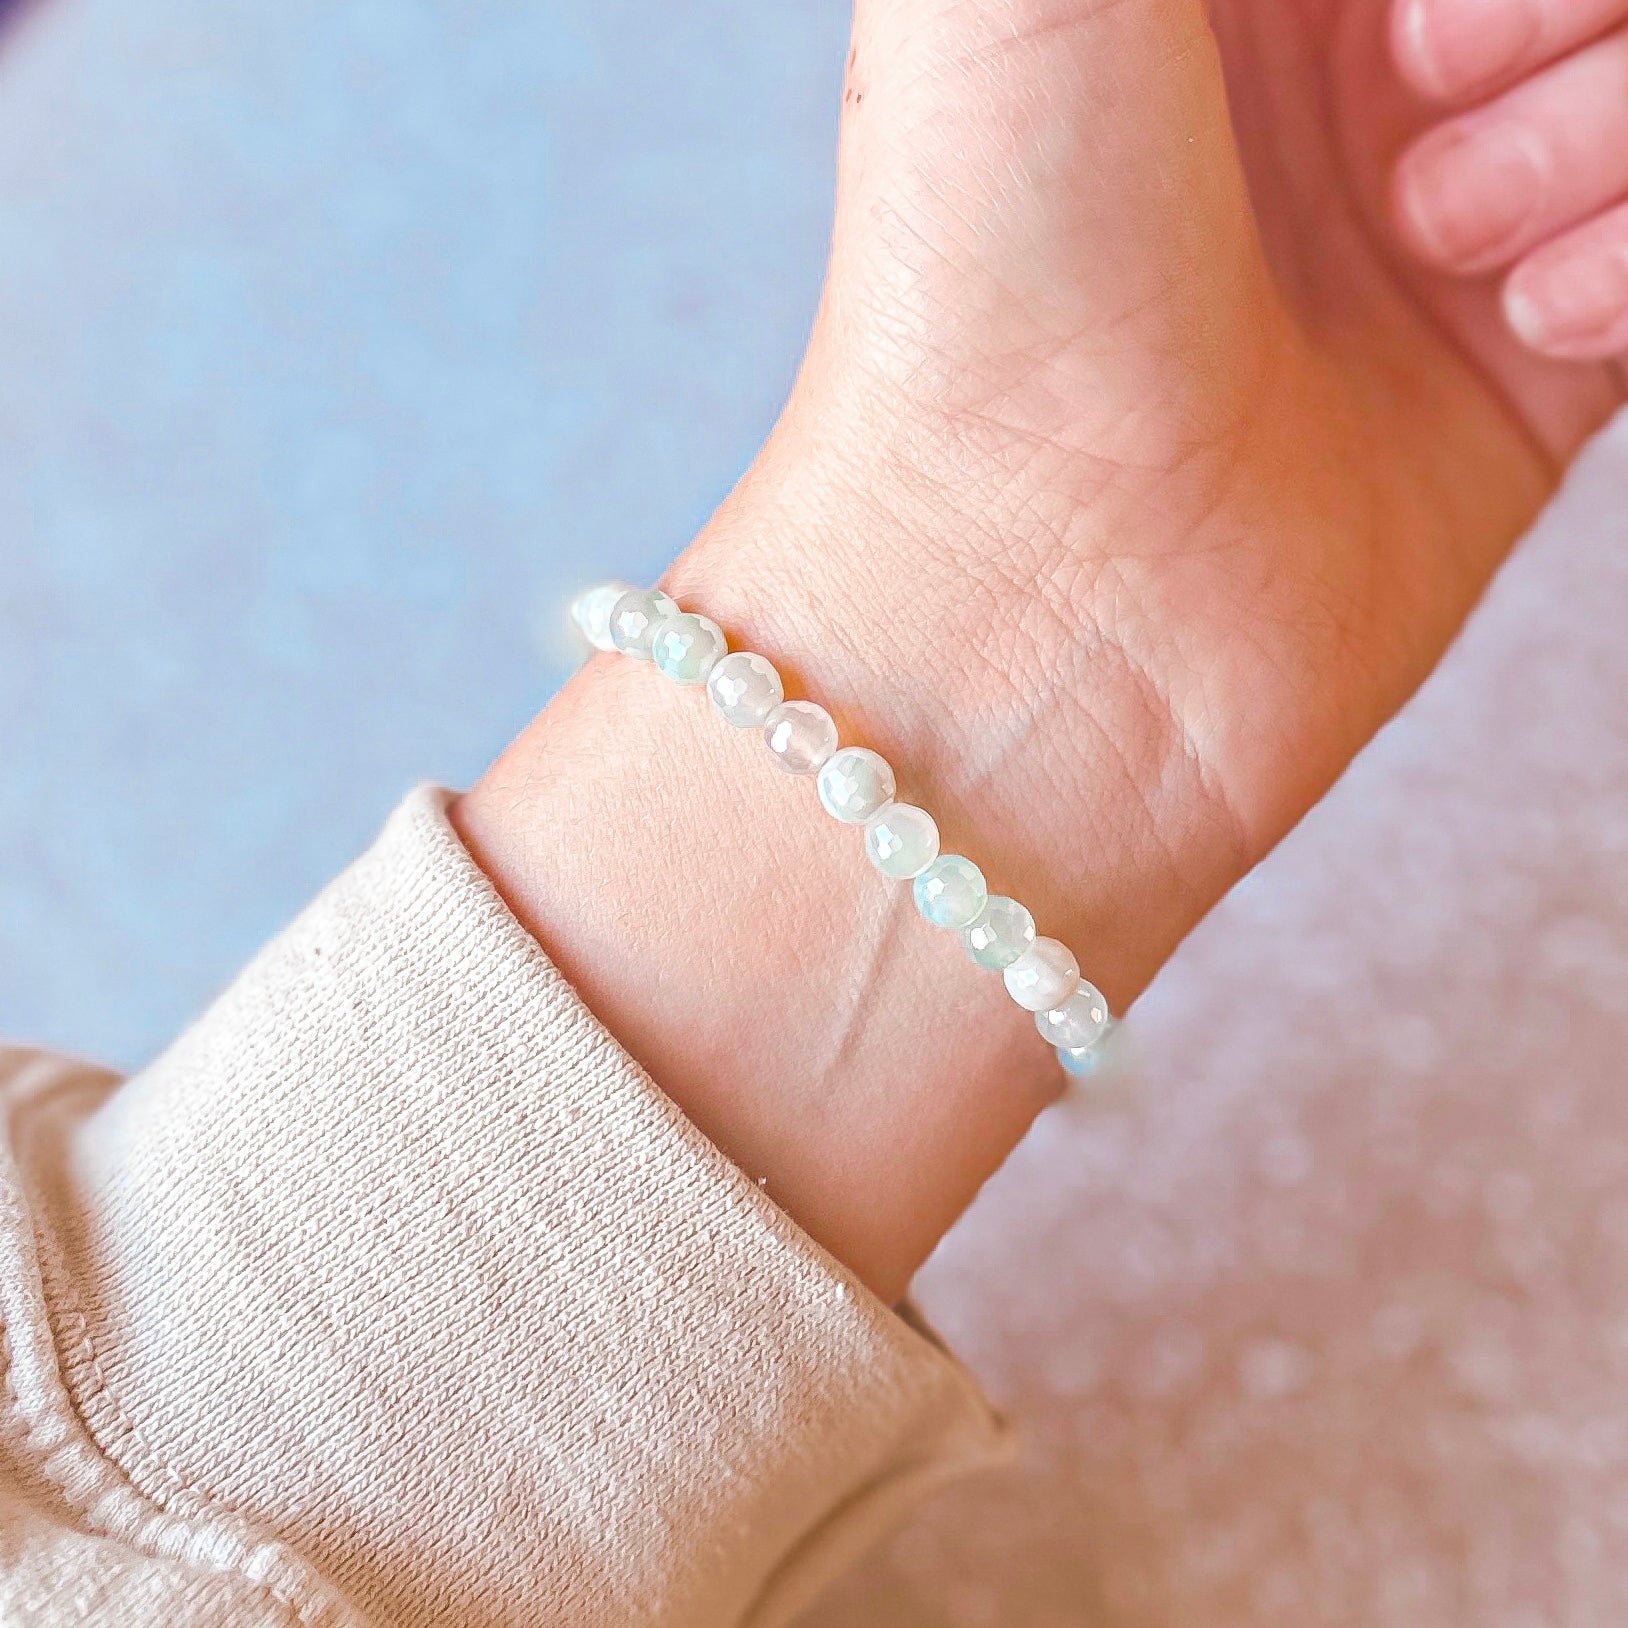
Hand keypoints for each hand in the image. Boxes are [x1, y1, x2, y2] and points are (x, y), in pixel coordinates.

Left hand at [458, 0, 1624, 1299]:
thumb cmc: (973, 301)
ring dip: (1593, 148)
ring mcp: (1452, 226)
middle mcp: (1338, 76)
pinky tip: (1528, 325)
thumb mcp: (1003, 0)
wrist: (1022, 634)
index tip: (1379, 42)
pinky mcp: (1535, 370)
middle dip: (1533, 39)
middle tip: (1411, 141)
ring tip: (1448, 261)